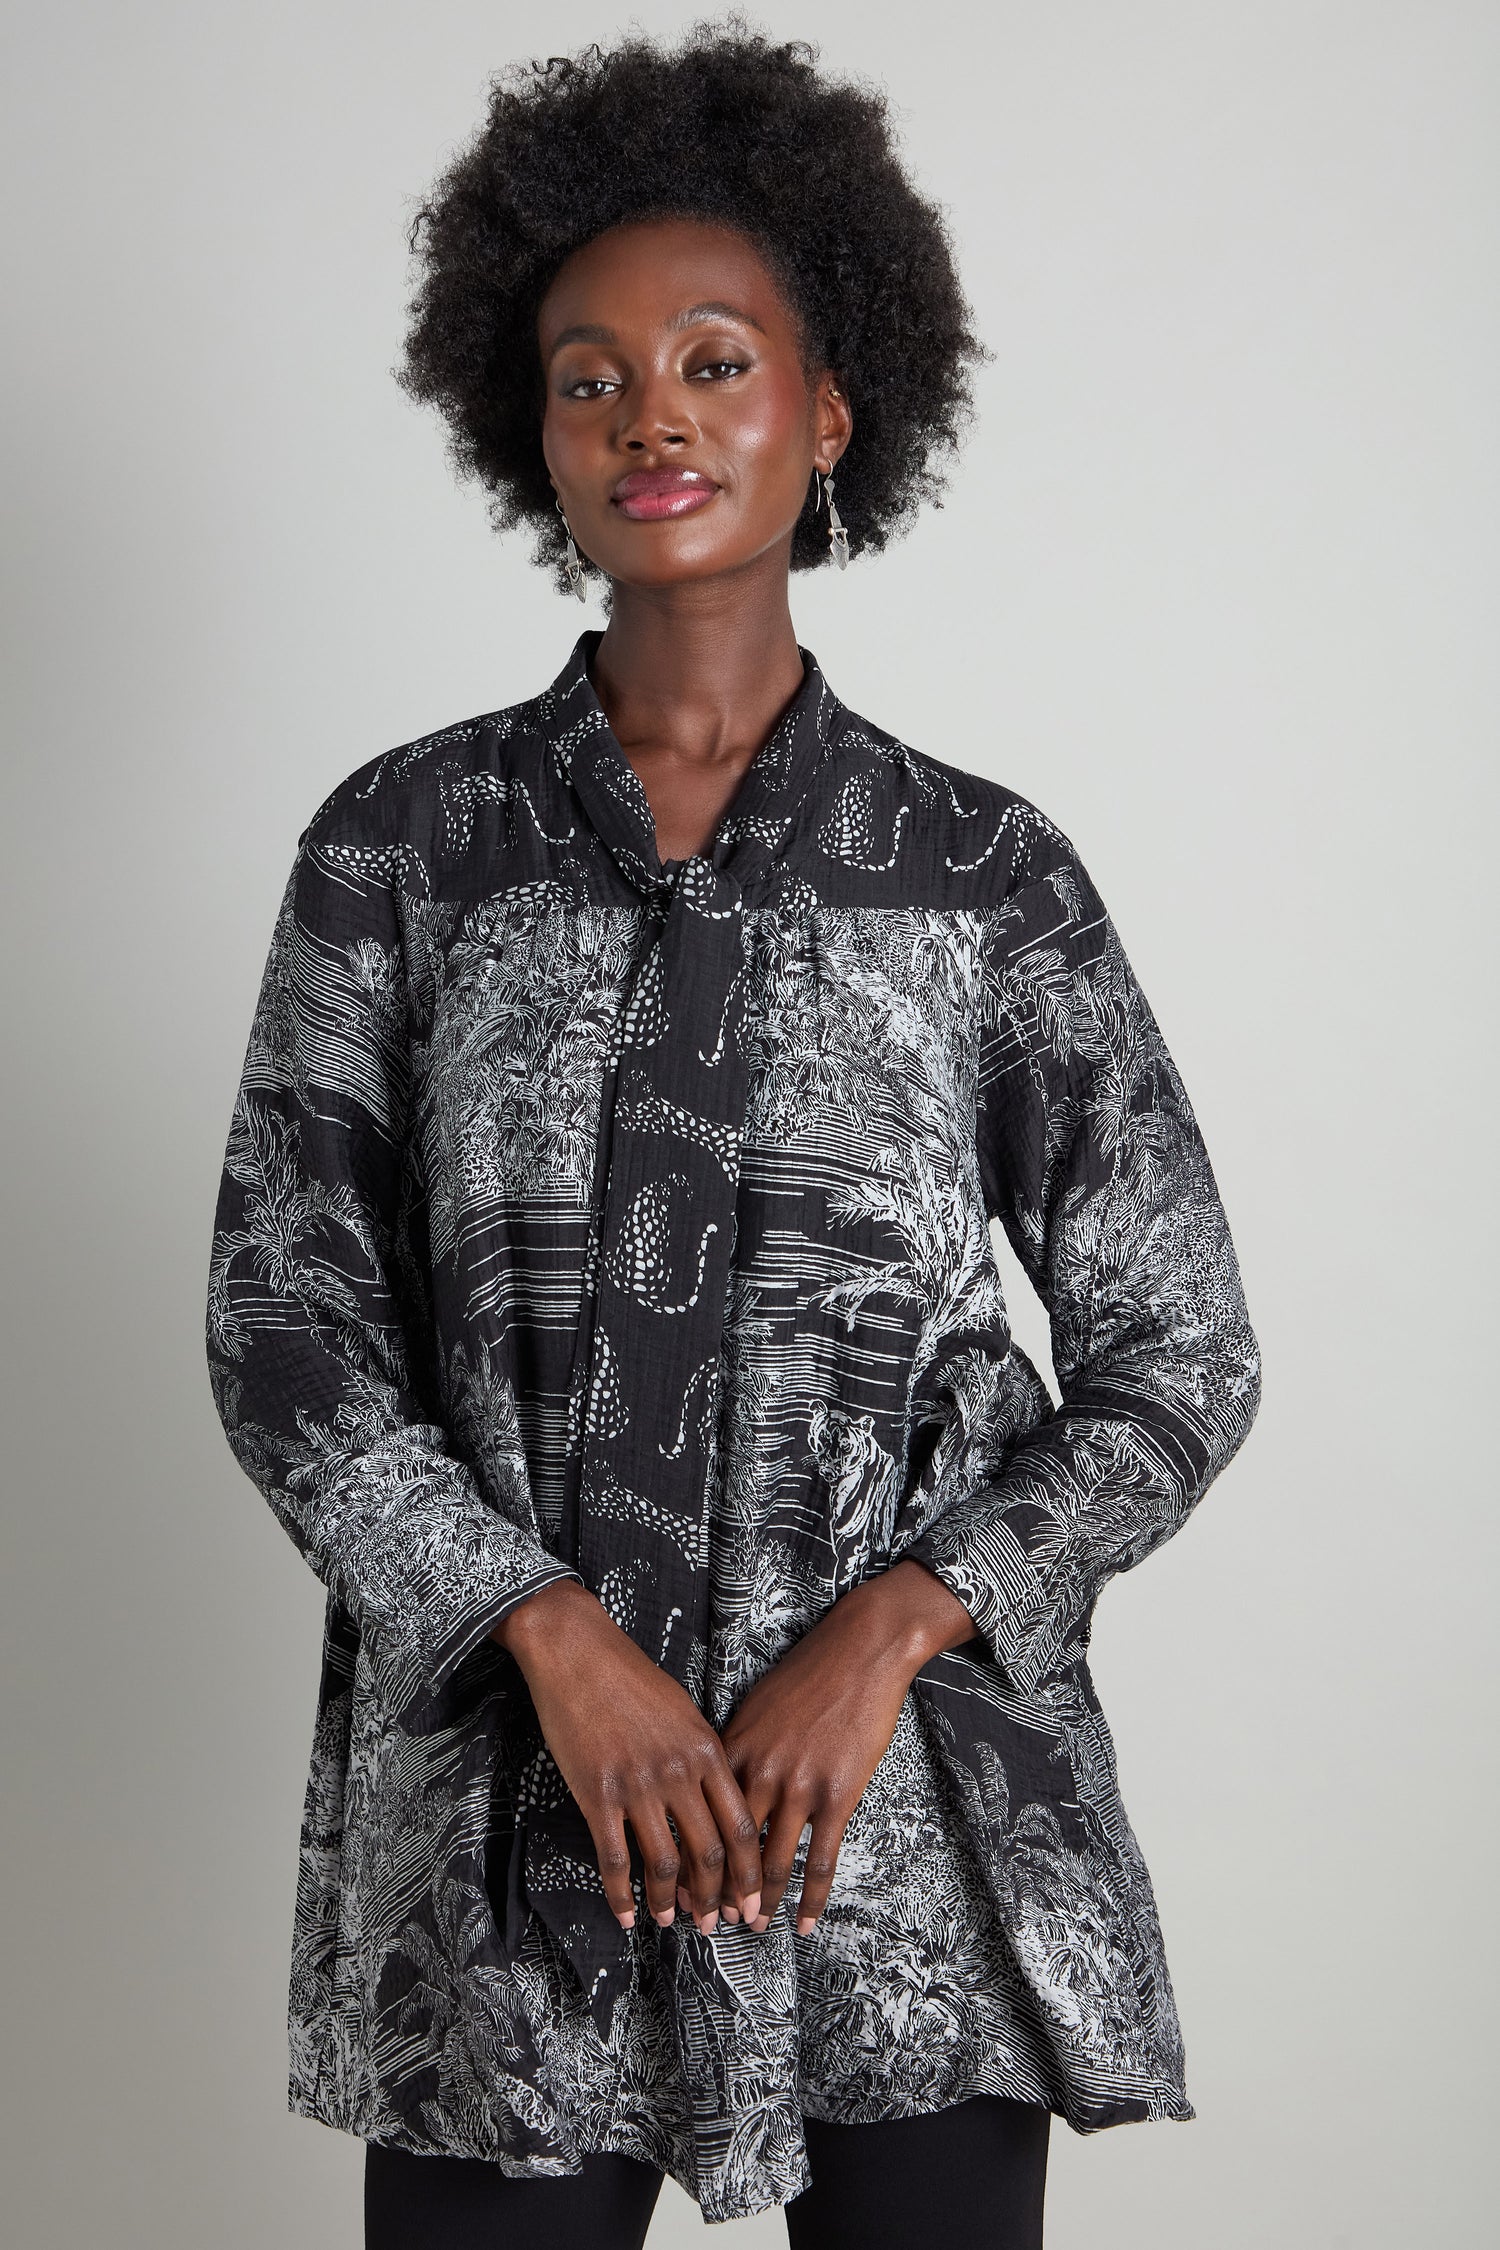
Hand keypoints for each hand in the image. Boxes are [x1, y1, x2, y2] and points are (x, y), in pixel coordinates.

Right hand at [492, 1580, 762, 1933]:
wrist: (578, 1652)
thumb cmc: (631, 1678)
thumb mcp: (684, 1712)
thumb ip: (704, 1757)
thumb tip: (716, 1803)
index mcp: (706, 1751)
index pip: (741, 1826)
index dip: (749, 1873)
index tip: (752, 1901)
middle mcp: (678, 1772)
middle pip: (709, 1852)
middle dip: (716, 1898)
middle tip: (717, 1926)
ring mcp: (637, 1785)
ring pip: (664, 1862)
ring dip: (671, 1902)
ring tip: (673, 1921)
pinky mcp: (597, 1793)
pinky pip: (614, 1858)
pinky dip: (621, 1895)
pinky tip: (625, 1915)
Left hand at [719, 1559, 978, 1935]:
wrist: (858, 1650)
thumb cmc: (808, 1673)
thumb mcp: (756, 1705)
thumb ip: (736, 1747)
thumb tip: (716, 1781)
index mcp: (732, 1748)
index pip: (697, 1817)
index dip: (684, 1856)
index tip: (674, 1885)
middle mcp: (758, 1771)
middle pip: (725, 1846)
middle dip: (713, 1890)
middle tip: (704, 1922)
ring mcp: (798, 1786)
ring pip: (769, 1861)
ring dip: (758, 1902)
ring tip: (750, 1927)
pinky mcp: (837, 1795)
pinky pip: (819, 1860)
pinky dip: (810, 1899)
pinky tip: (804, 1924)